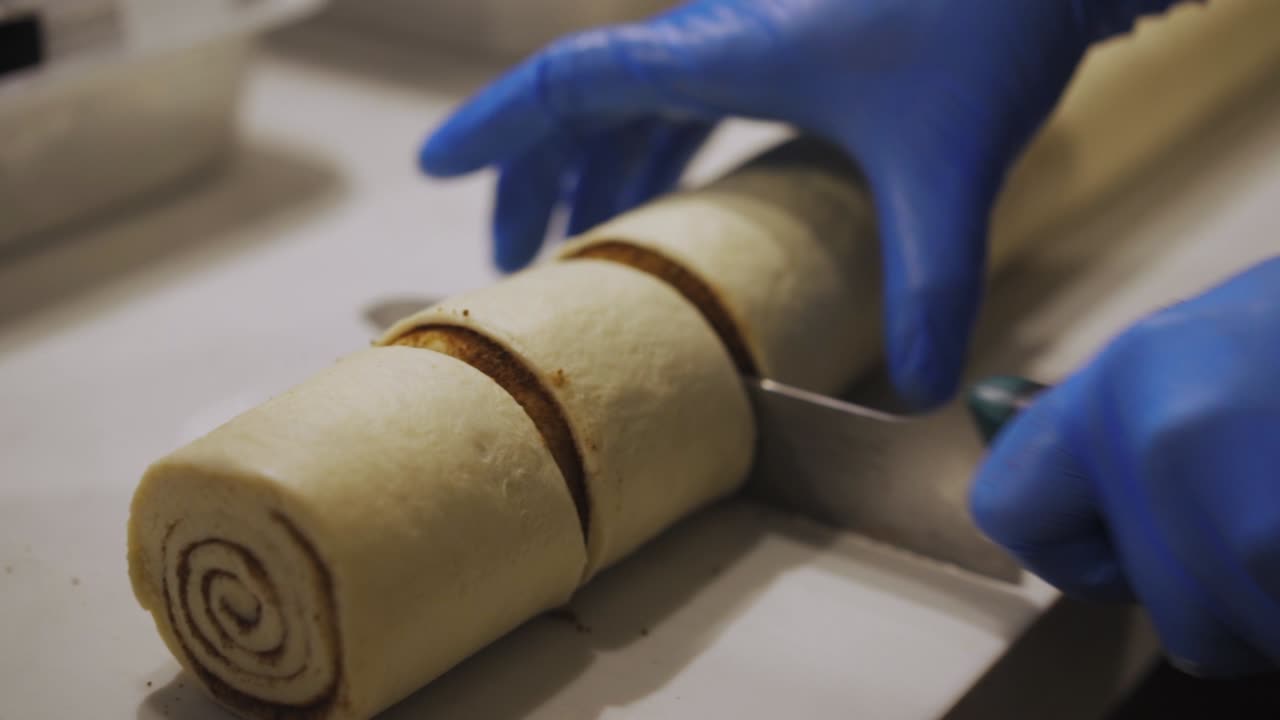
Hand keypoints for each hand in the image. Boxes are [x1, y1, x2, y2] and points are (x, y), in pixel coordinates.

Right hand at [421, 0, 1178, 405]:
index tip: (430, 167)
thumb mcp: (948, 169)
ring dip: (599, 164)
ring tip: (580, 237)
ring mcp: (755, 30)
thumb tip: (925, 391)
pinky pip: (694, 92)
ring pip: (639, 96)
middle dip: (540, 176)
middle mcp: (720, 31)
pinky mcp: (796, 40)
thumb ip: (929, 284)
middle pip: (588, 99)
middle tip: (514, 252)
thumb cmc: (986, 23)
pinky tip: (681, 189)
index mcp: (719, 48)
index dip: (495, 131)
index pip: (568, 83)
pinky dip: (663, 143)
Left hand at [971, 257, 1279, 674]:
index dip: (1071, 541)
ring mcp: (1255, 526)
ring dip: (1278, 601)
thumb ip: (1127, 424)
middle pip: (1157, 607)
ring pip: (1237, 639)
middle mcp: (1172, 450)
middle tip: (1271, 500)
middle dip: (1214, 582)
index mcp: (1128, 382)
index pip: (1012, 510)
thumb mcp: (1213, 343)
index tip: (1114, 539)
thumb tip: (1063, 504)